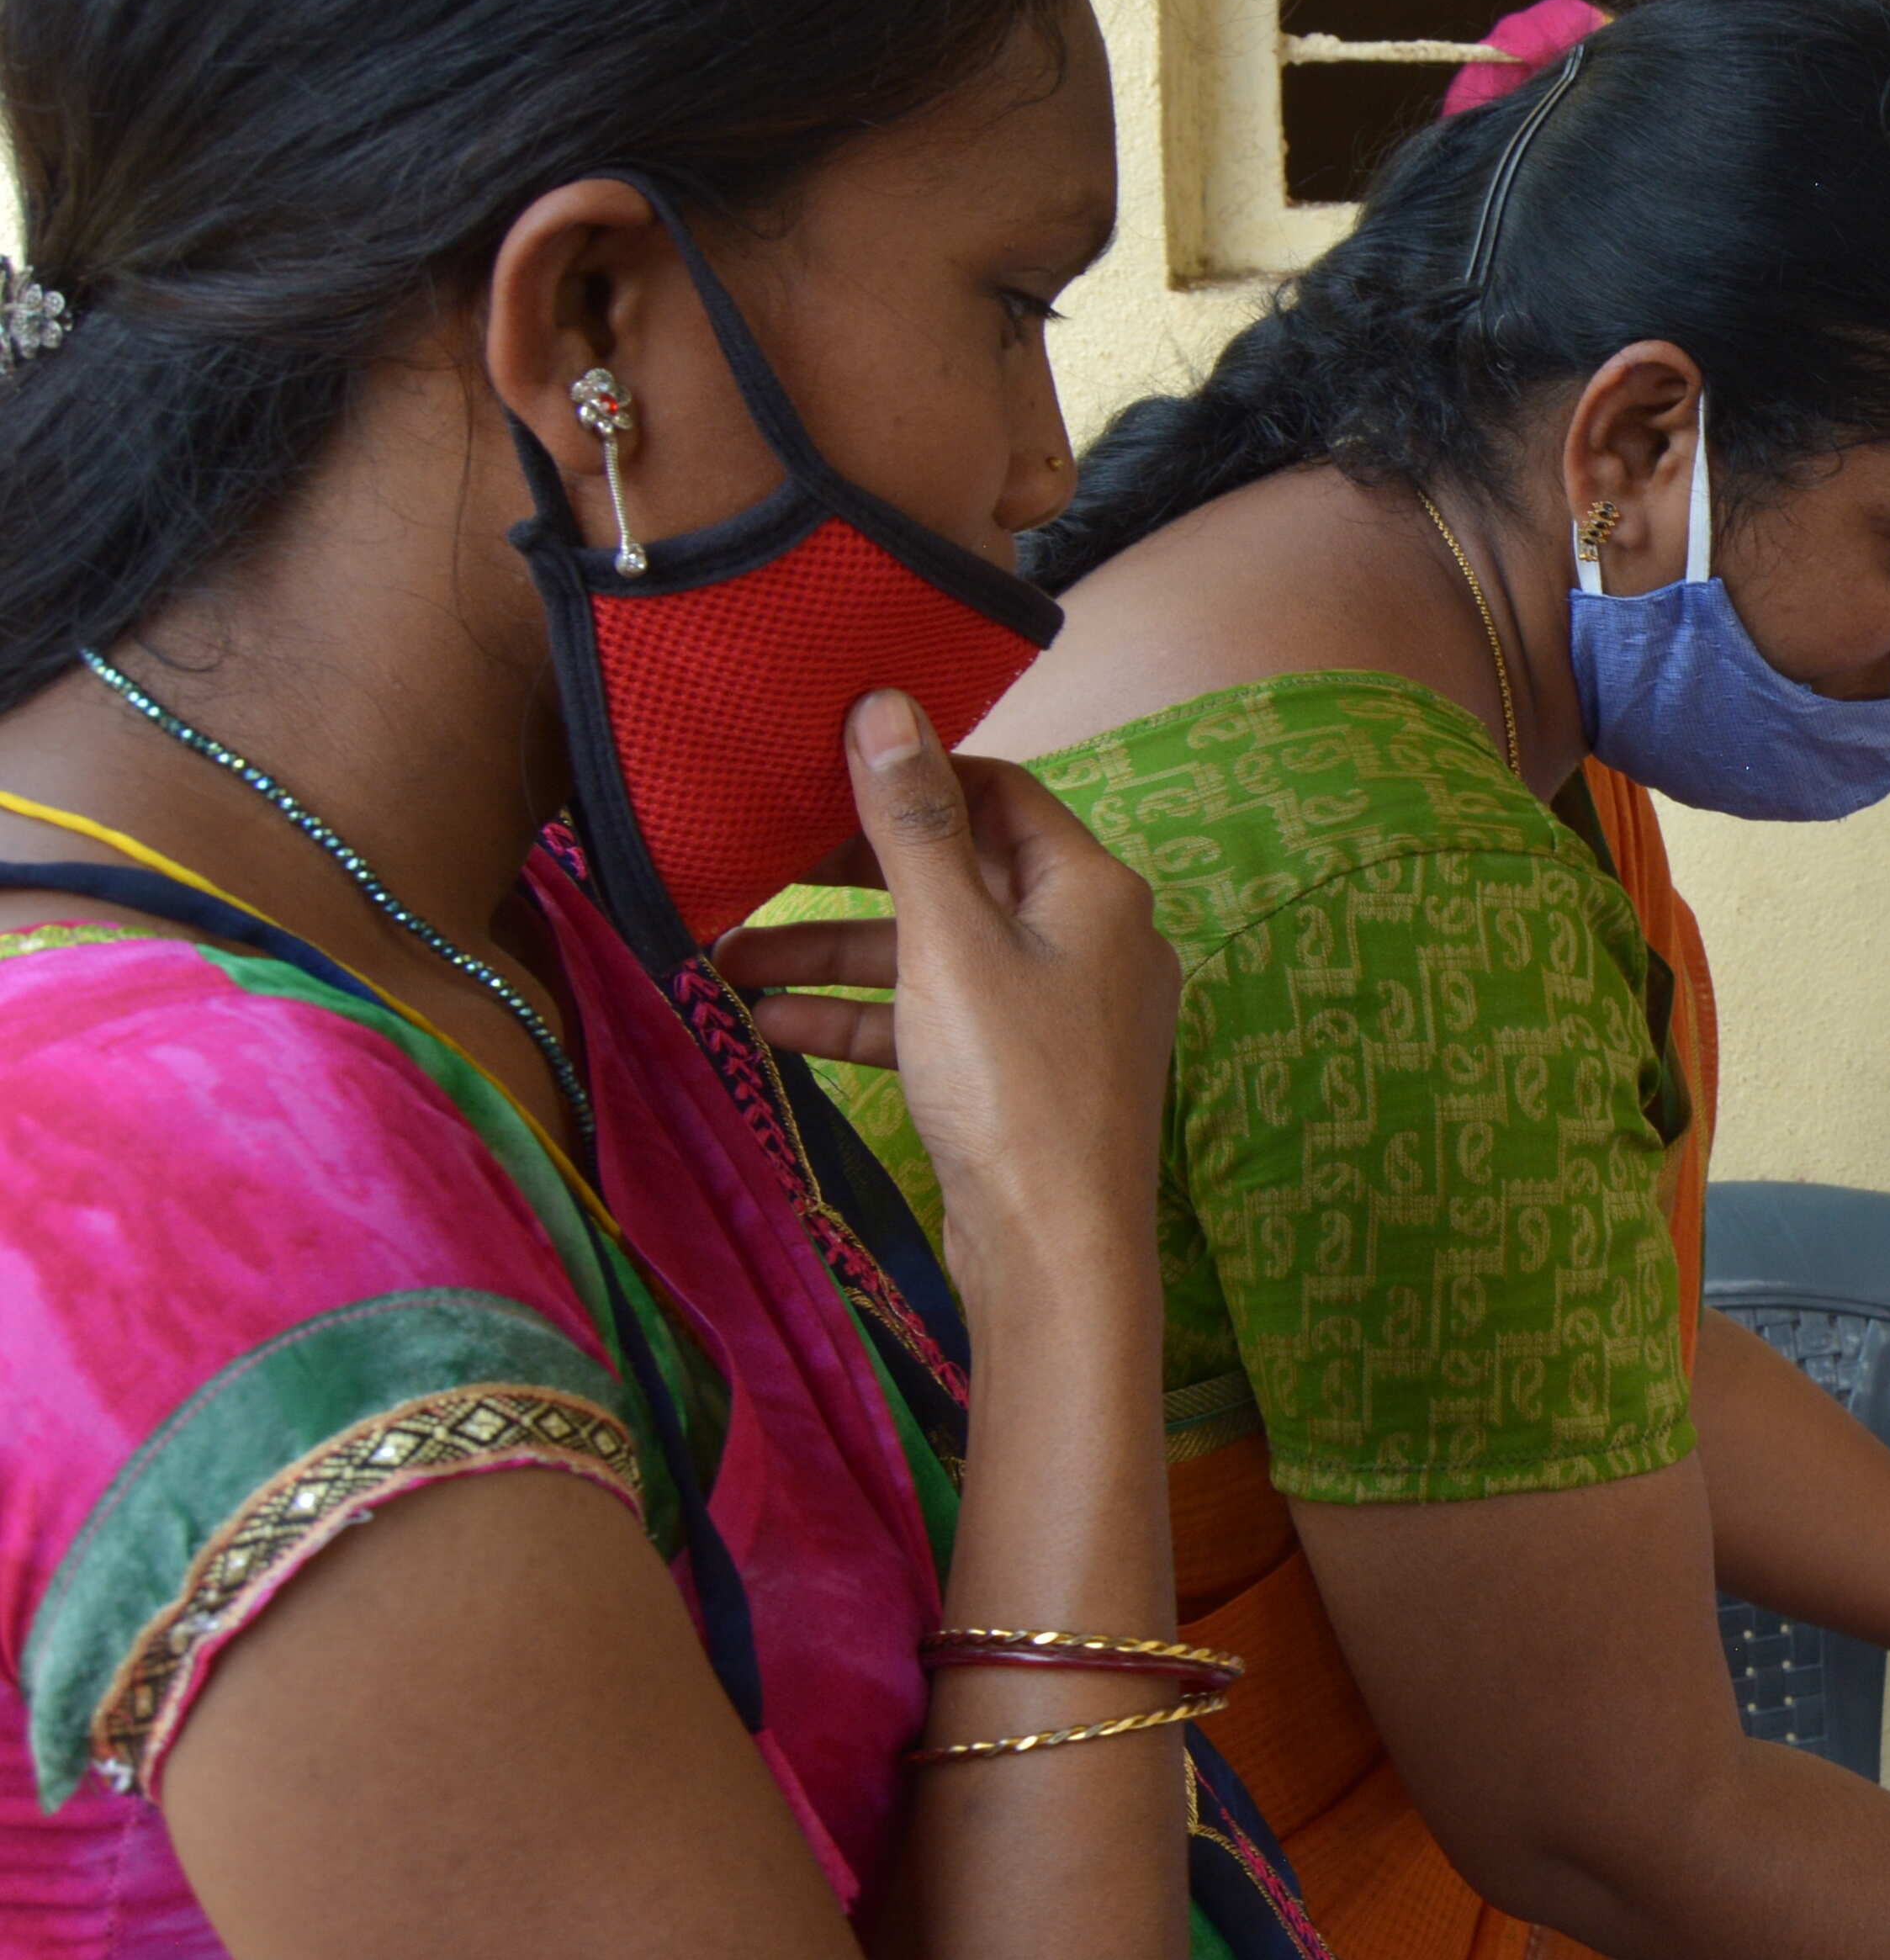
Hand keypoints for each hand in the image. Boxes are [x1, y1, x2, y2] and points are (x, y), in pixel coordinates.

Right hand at [717, 694, 1172, 1303]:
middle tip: (758, 870)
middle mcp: (1092, 941)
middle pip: (960, 876)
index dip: (913, 780)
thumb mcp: (948, 941)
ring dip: (835, 958)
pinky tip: (768, 1027)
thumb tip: (886, 705)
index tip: (821, 779)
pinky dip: (864, 1019)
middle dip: (851, 881)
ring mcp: (1061, 1012)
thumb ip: (913, 826)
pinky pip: (936, 1021)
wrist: (1055, 1254)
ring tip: (725, 964)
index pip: (1000, 795)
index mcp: (1094, 891)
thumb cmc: (1014, 1087)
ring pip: (935, 957)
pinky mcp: (1024, 1076)